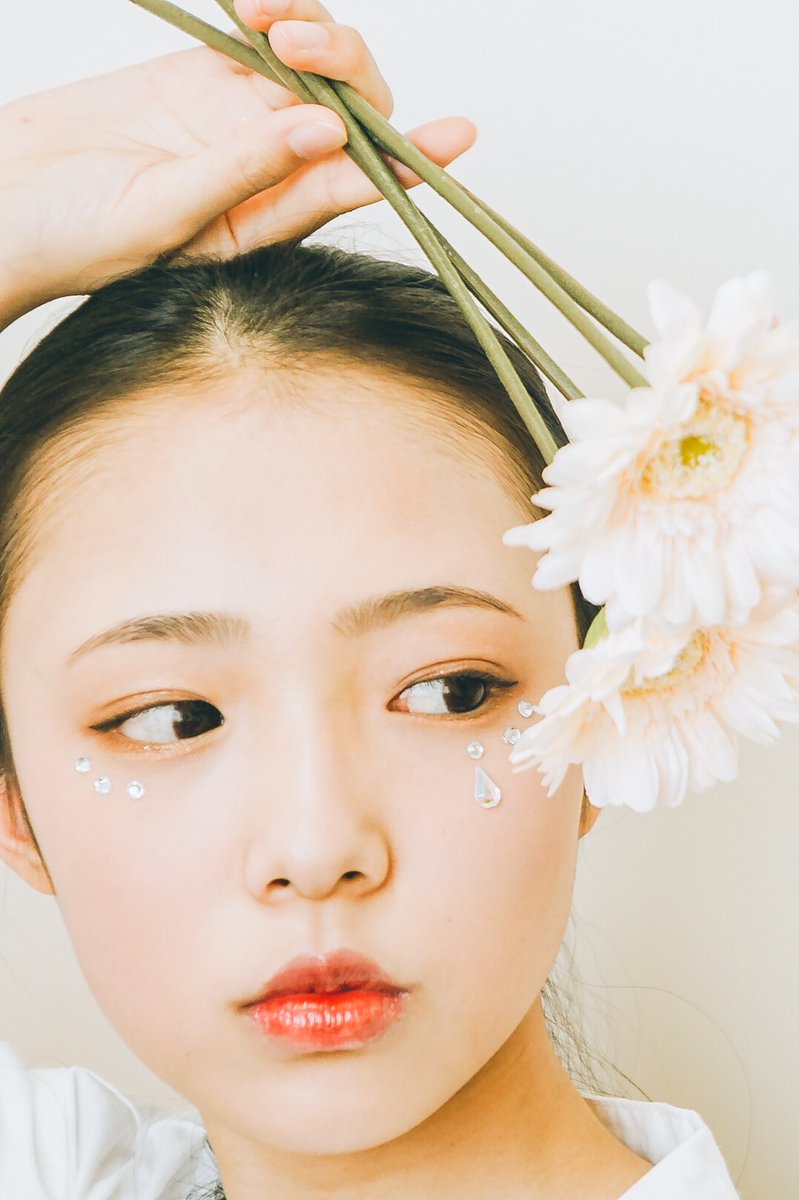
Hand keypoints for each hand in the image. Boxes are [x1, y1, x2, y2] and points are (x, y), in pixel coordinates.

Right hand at [0, 0, 475, 326]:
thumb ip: (242, 174)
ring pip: (311, 64)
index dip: (410, 159)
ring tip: (259, 14)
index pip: (358, 186)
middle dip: (343, 68)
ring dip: (307, 27)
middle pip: (347, 112)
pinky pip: (260, 32)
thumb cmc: (75, 237)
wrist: (5, 197)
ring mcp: (239, 117)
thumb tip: (322, 134)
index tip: (457, 134)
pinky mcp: (203, 72)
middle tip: (292, 44)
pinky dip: (270, 7)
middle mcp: (270, 171)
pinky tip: (250, 1)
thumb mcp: (164, 217)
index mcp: (271, 220)